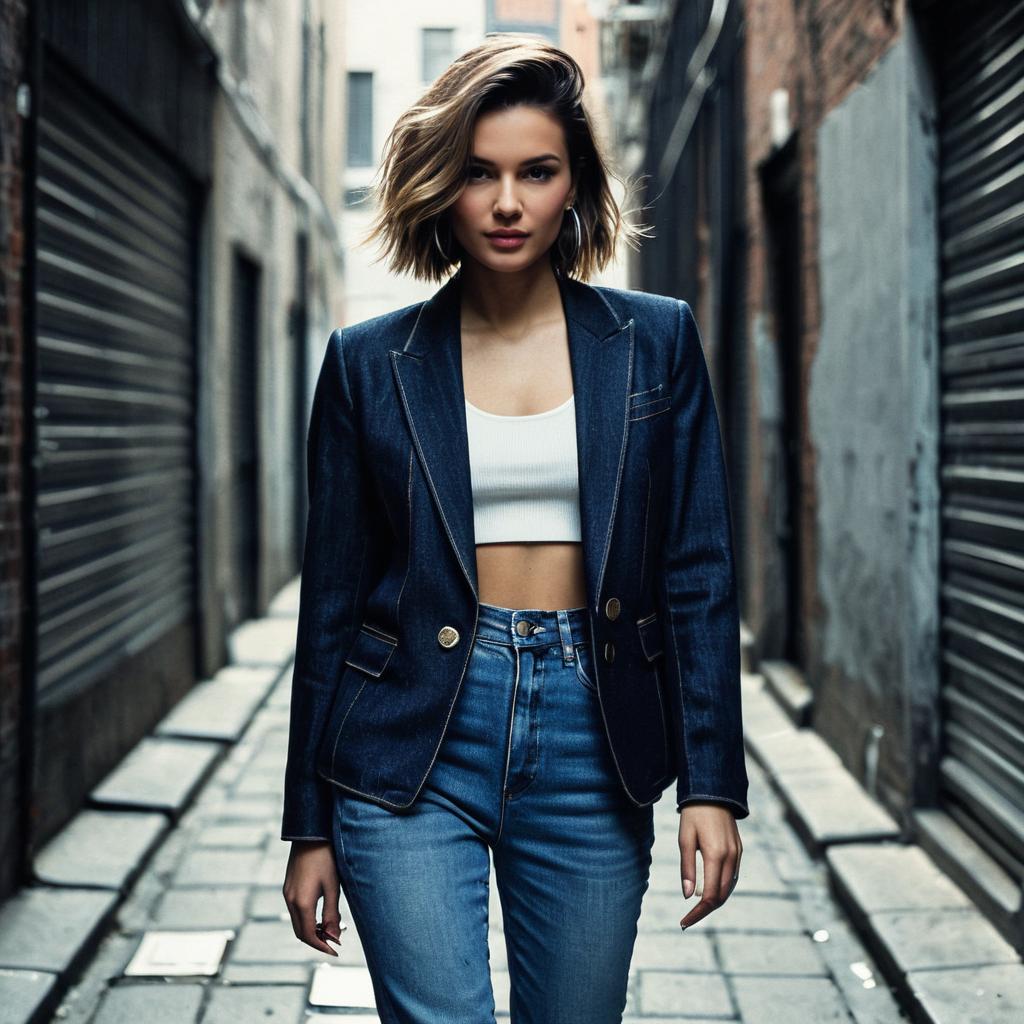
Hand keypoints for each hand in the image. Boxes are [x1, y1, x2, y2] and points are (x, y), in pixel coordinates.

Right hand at [282, 839, 343, 955]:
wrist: (310, 834)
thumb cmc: (326, 858)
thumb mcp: (332, 886)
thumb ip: (332, 913)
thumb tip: (334, 937)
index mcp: (301, 902)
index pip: (309, 935)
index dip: (322, 946)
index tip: (336, 951)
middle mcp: (290, 900)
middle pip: (300, 932)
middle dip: (316, 941)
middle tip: (334, 943)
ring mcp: (287, 892)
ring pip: (297, 922)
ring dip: (311, 930)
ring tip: (330, 930)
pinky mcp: (288, 886)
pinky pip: (295, 910)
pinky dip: (307, 919)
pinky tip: (320, 914)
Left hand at [678, 803, 742, 929]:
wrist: (712, 792)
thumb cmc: (693, 815)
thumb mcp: (685, 839)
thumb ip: (688, 868)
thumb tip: (688, 896)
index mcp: (716, 855)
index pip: (710, 895)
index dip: (698, 912)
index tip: (684, 921)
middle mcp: (731, 857)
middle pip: (721, 895)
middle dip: (705, 910)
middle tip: (688, 918)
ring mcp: (737, 854)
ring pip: (729, 888)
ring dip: (715, 900)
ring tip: (697, 908)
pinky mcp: (739, 850)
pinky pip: (733, 876)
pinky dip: (722, 888)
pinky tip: (710, 891)